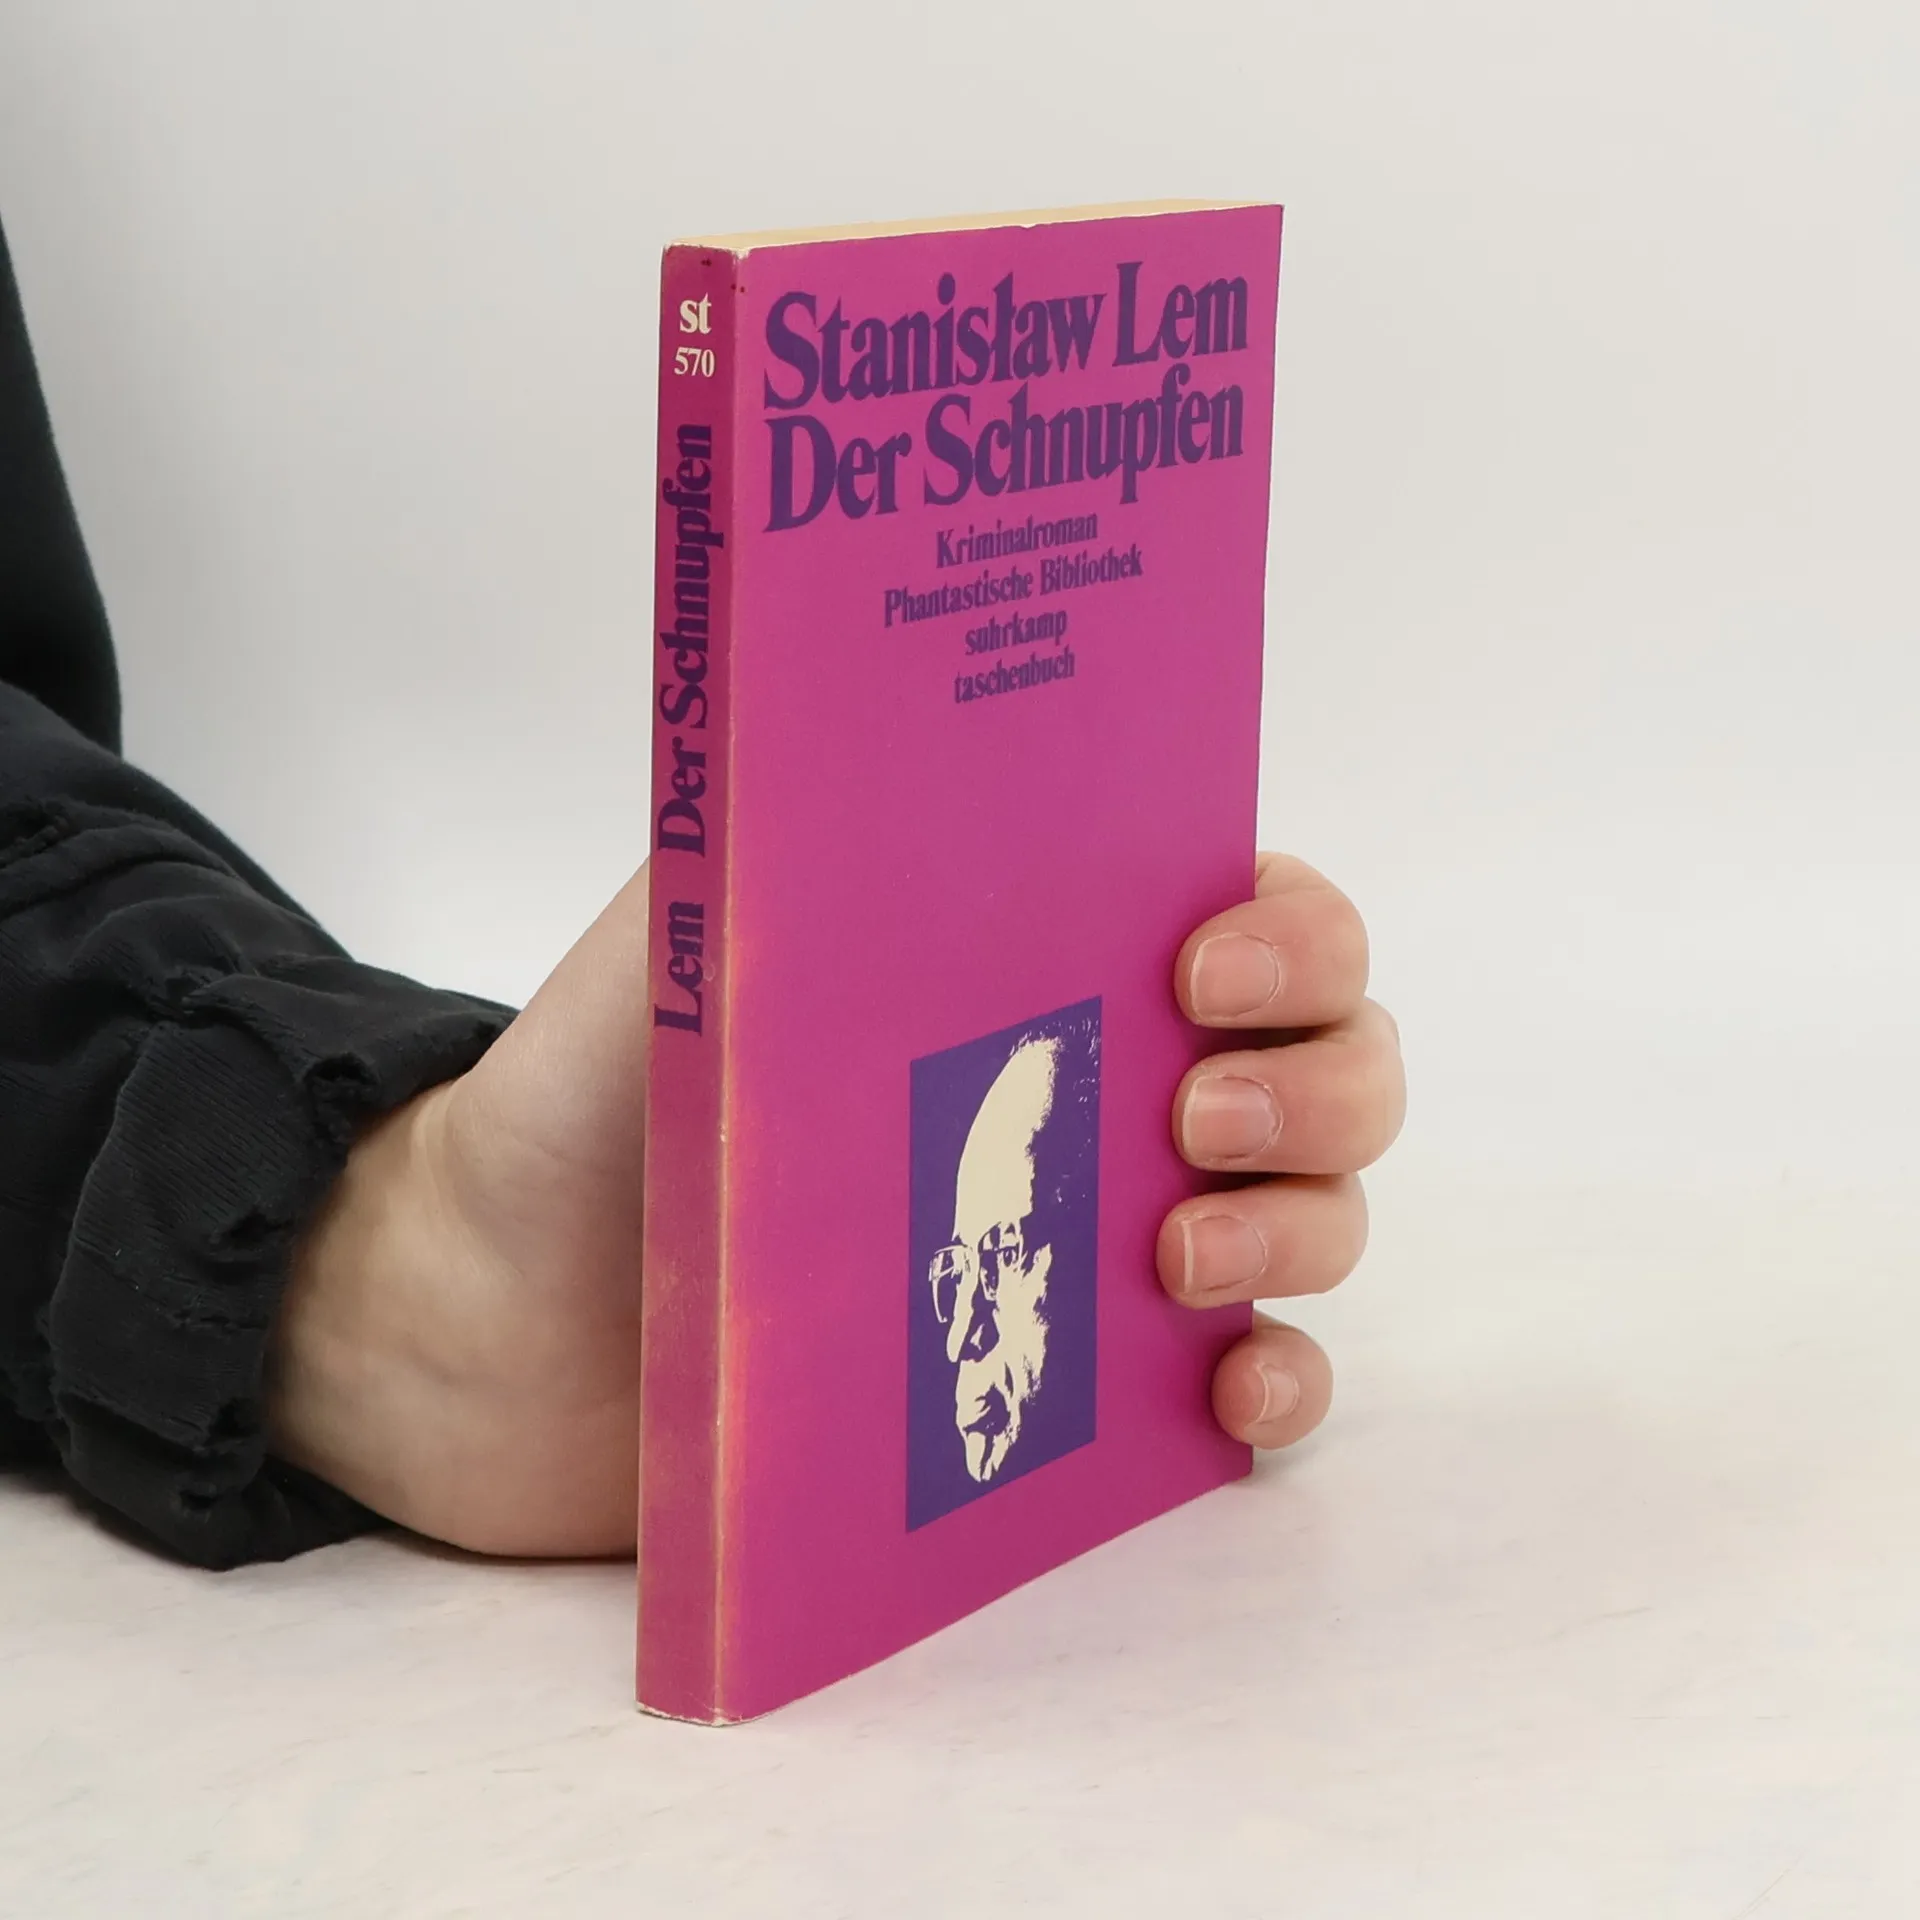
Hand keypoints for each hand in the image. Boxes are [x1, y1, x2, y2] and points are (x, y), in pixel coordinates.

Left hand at [267, 853, 1402, 1557]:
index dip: (1290, 933)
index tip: (1203, 966)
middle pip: (1327, 1062)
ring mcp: (1104, 1240)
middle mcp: (1104, 1089)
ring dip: (1301, 1223)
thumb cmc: (588, 1109)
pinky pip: (1250, 1384)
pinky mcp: (1077, 1389)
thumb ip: (777, 833)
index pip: (1255, 913)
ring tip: (1175, 1253)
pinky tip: (1228, 1391)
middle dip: (1316, 1081)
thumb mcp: (675, 936)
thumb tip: (900, 729)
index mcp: (1042, 959)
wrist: (492, 1326)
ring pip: (1317, 1214)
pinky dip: (1278, 1386)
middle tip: (1192, 1112)